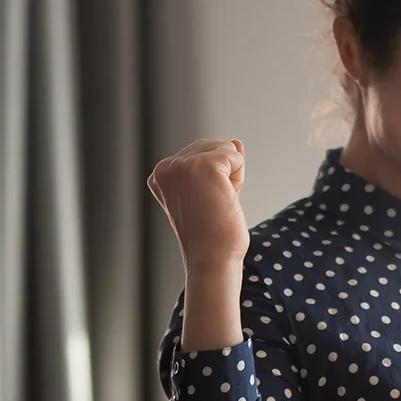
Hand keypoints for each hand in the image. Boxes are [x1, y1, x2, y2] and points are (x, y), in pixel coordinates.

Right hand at [148, 139, 249, 269]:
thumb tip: (235, 141)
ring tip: (218, 202)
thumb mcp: (214, 191)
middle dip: (225, 173)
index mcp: (161, 174)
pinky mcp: (201, 166)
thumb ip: (221, 165)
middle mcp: (165, 167)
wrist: (212, 258)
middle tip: (214, 205)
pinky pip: (235, 155)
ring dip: (232, 175)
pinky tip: (224, 198)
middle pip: (214, 145)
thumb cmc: (214, 234)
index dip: (216, 178)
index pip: (202, 152)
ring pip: (226, 148)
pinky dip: (238, 177)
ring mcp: (181, 165)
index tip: (204, 204)